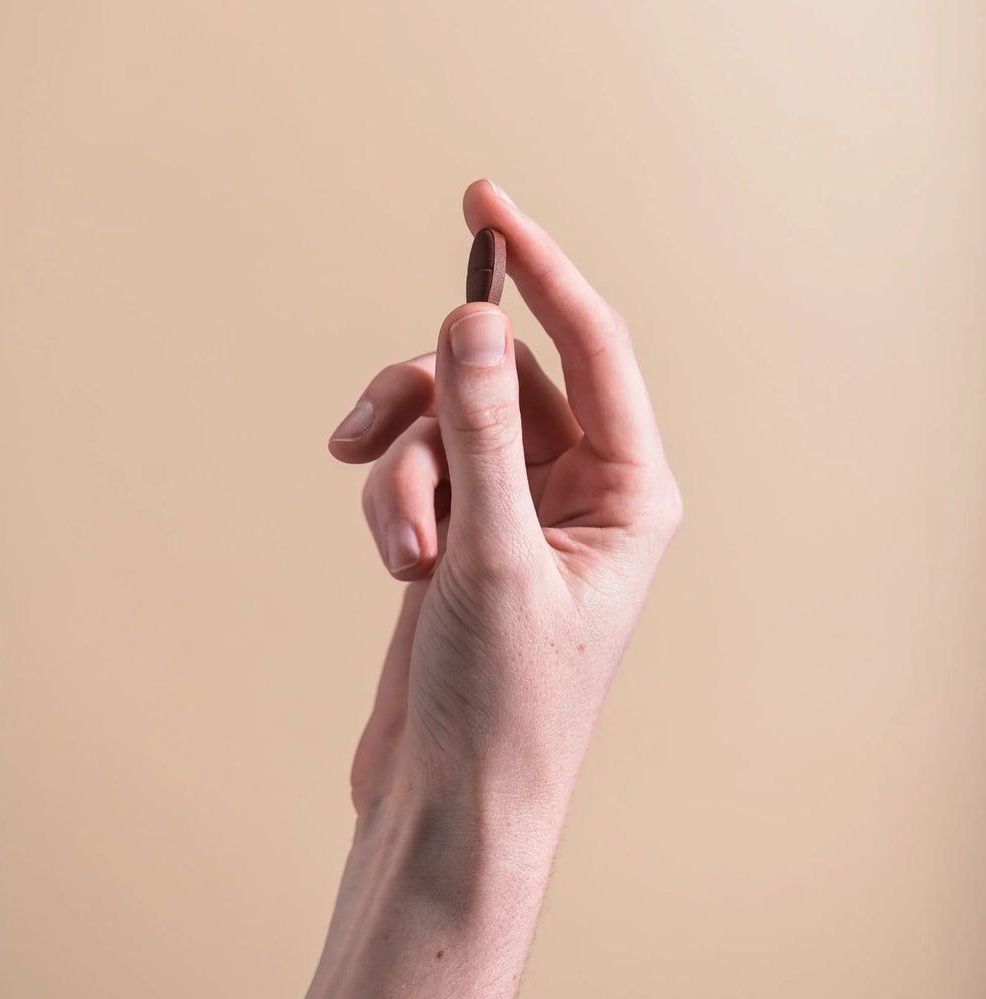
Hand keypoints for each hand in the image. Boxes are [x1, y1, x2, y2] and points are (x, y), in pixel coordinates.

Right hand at [329, 180, 682, 820]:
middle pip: (496, 376)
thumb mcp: (493, 554)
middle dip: (428, 403)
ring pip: (445, 422)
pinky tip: (395, 565)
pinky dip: (391, 502)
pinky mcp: (465, 534)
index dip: (539, 265)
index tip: (483, 197)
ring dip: (400, 468)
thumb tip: (472, 313)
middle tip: (369, 428)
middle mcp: (581, 486)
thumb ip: (479, 429)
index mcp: (629, 486)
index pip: (590, 342)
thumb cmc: (506, 700)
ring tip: (400, 547)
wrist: (459, 801)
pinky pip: (417, 469)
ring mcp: (518, 508)